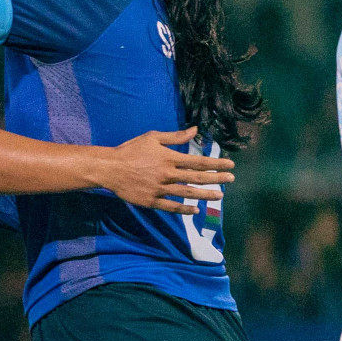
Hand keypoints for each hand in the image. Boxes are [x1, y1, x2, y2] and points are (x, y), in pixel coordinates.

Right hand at [102, 127, 233, 213]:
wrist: (109, 168)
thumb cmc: (130, 150)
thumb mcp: (152, 138)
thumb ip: (175, 137)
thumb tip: (195, 130)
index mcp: (168, 158)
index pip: (197, 162)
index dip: (216, 163)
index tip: (230, 164)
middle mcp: (167, 174)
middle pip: (197, 178)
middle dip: (216, 178)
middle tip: (231, 179)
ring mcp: (160, 189)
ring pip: (187, 193)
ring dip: (205, 194)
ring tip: (220, 196)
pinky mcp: (151, 201)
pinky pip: (171, 207)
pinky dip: (184, 209)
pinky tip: (195, 210)